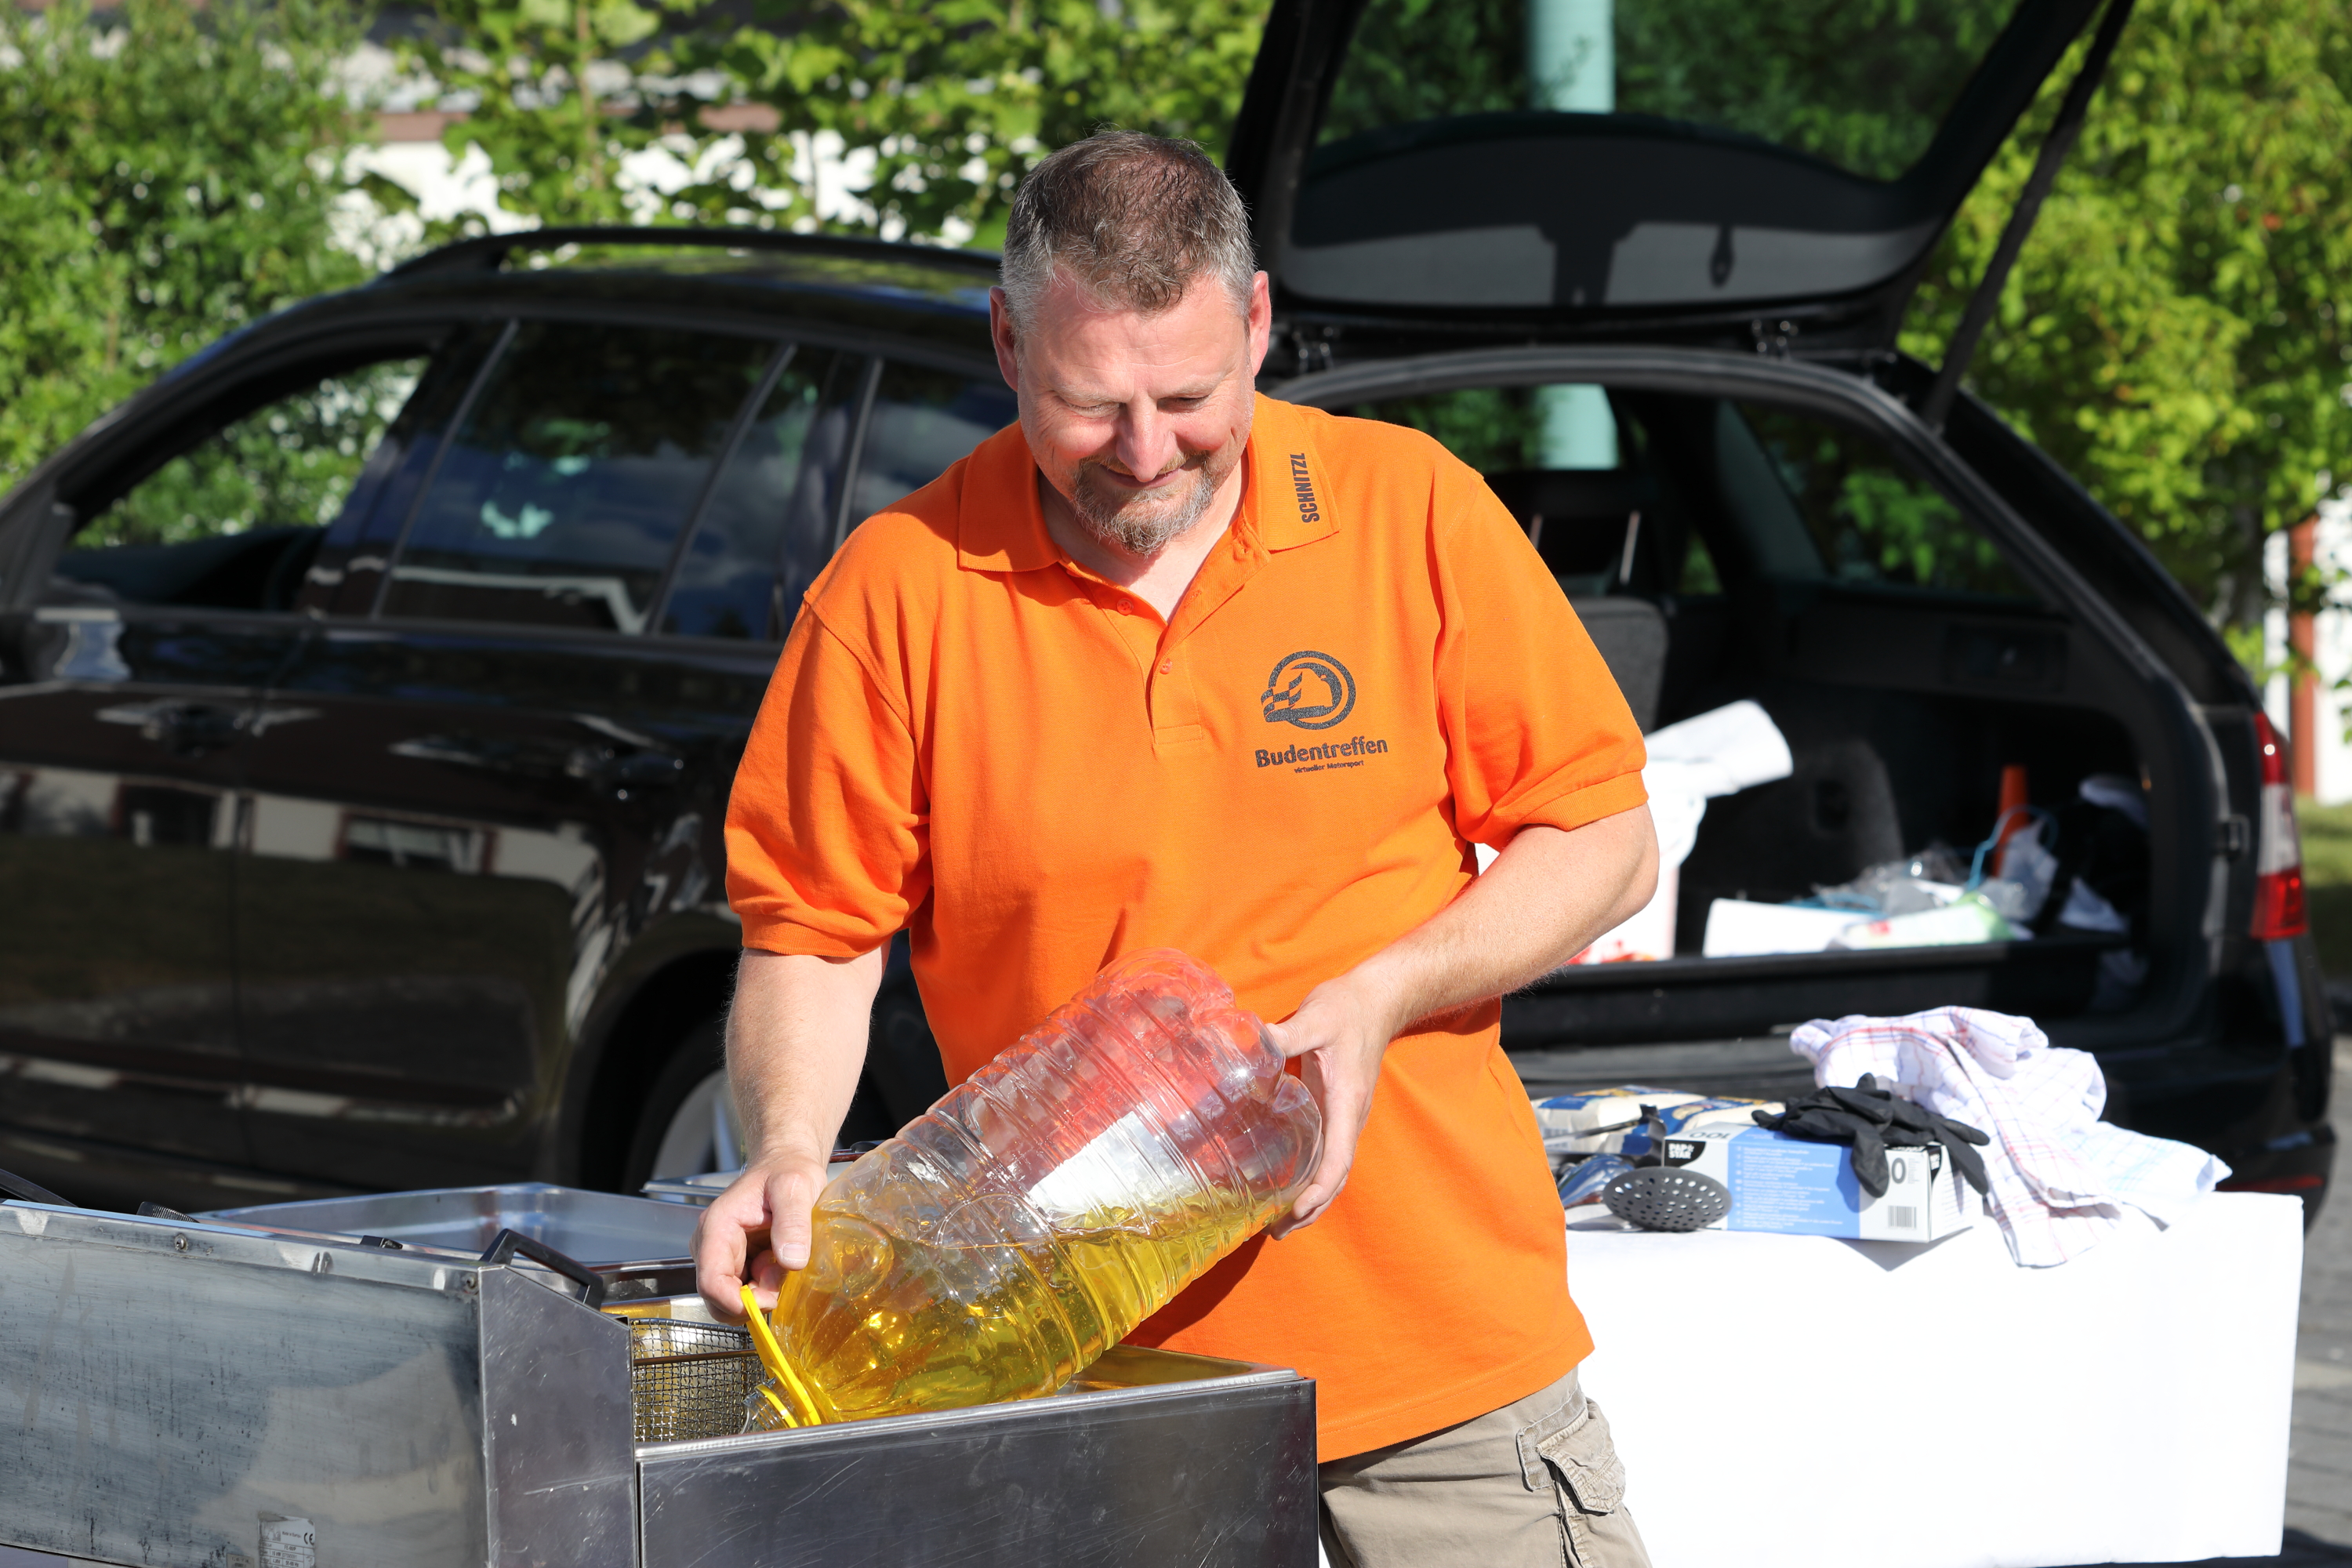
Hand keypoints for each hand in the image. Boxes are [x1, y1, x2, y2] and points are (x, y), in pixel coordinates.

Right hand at [691, 1151, 828, 1320]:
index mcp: (716, 1228)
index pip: (711, 1283)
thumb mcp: (795, 1188)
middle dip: (752, 1300)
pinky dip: (764, 1287)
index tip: (771, 1299)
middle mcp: (710, 1245)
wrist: (786, 1164)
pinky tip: (777, 1264)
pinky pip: (744, 1291)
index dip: (738, 1303)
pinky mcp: (734, 1263)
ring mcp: (720, 1256)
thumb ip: (793, 1223)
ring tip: (780, 1263)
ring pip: (731, 1299)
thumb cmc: (787, 1171)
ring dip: (761, 1293)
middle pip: (718, 1299)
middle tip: (780, 1277)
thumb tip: (791, 1261)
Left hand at [1262, 973, 1398, 1236]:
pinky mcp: (1338, 1110)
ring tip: (1278, 1224)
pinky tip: (1287, 1183)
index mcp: (1347, 1104)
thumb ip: (1285, 1036)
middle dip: (1311, 1210)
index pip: (1337, 1160)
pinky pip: (1328, 1153)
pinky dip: (1311, 1177)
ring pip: (1334, 1170)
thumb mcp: (1316, 1018)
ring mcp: (1346, 1117)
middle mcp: (1350, 1118)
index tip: (1294, 1212)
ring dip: (1312, 1200)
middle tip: (1275, 1232)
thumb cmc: (1347, 1009)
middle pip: (1336, 1178)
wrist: (1378, 999)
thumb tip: (1247, 1046)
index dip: (1318, 1191)